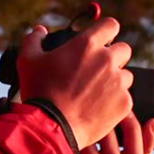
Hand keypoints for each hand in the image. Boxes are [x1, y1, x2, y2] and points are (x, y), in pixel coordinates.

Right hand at [14, 15, 134, 147]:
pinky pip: (125, 98)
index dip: (107, 31)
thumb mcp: (28, 61)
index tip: (102, 40)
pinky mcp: (124, 103)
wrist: (52, 127)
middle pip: (124, 50)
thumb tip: (40, 30)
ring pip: (126, 75)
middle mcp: (107, 60)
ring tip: (96, 93)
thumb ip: (34, 40)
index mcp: (87, 44)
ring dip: (115, 80)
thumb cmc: (39, 92)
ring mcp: (118, 82)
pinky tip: (98, 108)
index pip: (111, 25)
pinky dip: (115, 102)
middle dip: (114, 57)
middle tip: (97, 70)